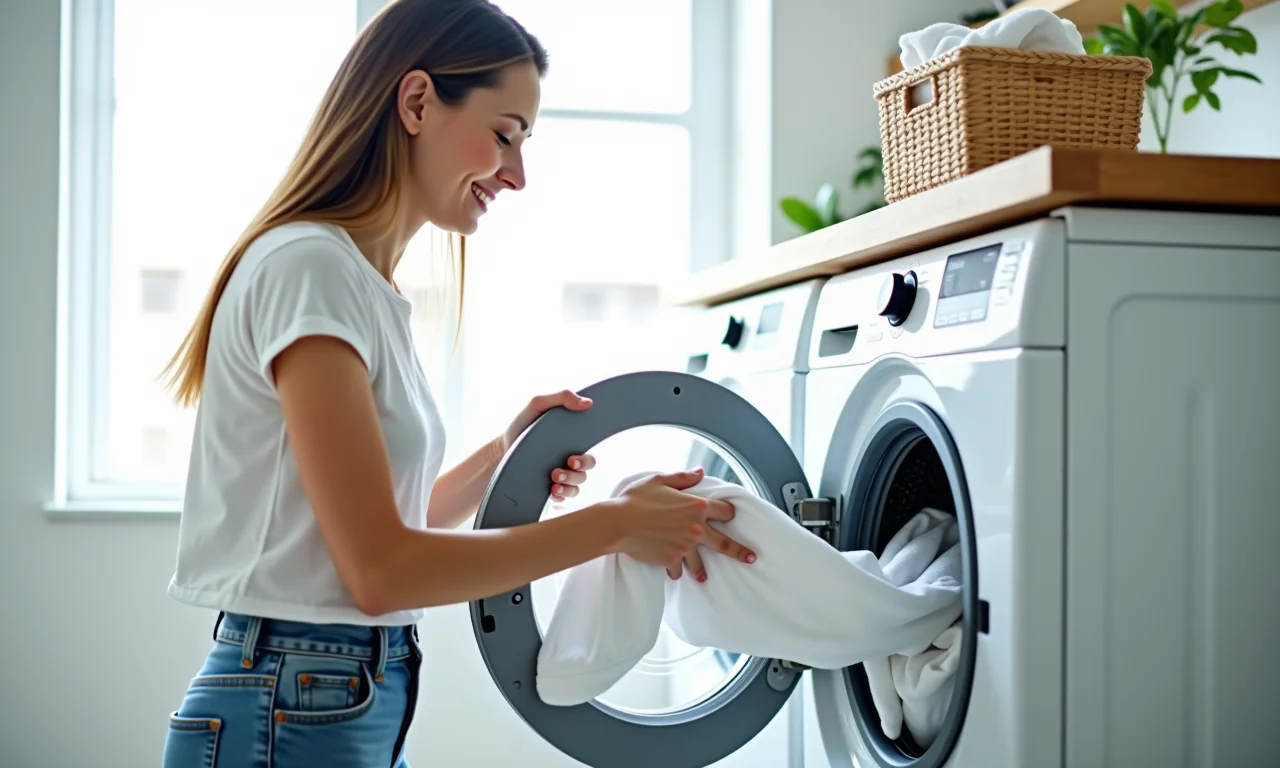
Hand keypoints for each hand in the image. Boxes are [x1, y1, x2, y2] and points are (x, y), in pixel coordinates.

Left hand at [501, 390, 595, 503]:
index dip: (586, 460)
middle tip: (558, 471)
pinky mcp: (548, 492)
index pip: (589, 456)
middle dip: (576, 474)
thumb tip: (588, 403)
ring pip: (576, 488)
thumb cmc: (521, 427)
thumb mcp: (537, 405)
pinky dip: (560, 496)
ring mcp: (559, 479)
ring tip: (553, 482)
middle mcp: (568, 463)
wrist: (499, 451)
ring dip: (568, 486)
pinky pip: (563, 499)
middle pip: (585, 473)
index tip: (572, 459)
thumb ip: (561, 397)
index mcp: (570, 445)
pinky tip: (551, 492)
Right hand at [606, 468, 756, 581]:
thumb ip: (684, 478)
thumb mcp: (659, 480)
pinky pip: (677, 569)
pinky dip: (675, 570)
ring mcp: (685, 547)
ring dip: (702, 570)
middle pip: (724, 543)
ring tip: (705, 578)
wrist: (617, 523)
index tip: (730, 515)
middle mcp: (696, 528)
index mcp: (696, 506)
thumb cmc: (635, 499)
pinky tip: (675, 574)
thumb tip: (700, 471)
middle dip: (740, 551)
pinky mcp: (671, 560)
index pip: (724, 510)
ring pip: (700, 562)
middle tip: (751, 558)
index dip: (728, 511)